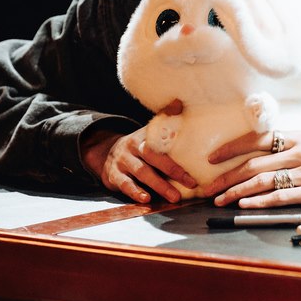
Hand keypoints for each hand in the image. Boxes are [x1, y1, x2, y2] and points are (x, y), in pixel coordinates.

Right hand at [80, 106, 195, 202]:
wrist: (106, 153)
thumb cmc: (138, 146)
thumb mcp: (149, 132)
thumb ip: (165, 119)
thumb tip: (180, 101)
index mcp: (145, 137)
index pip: (162, 144)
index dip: (178, 156)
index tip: (194, 171)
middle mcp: (133, 147)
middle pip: (152, 158)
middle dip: (172, 171)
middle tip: (190, 183)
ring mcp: (122, 161)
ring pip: (141, 173)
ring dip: (159, 185)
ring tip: (174, 197)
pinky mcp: (113, 175)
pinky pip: (124, 184)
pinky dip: (135, 192)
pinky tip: (146, 199)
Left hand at [201, 129, 300, 208]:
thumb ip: (293, 147)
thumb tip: (267, 155)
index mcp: (298, 137)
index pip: (255, 139)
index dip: (230, 148)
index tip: (212, 157)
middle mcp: (298, 152)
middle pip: (252, 163)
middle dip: (226, 176)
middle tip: (207, 187)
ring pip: (261, 180)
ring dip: (236, 191)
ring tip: (220, 200)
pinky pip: (281, 196)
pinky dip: (259, 200)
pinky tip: (245, 204)